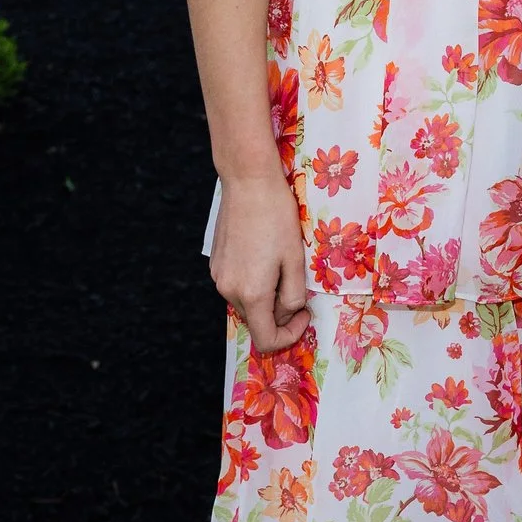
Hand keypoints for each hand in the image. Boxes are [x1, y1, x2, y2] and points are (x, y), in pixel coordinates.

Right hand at [211, 174, 311, 352]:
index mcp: (252, 294)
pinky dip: (253, 282)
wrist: (248, 182)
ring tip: (281, 265)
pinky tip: (264, 255)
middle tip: (297, 283)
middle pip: (257, 321)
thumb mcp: (295, 259)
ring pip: (247, 303)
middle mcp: (228, 291)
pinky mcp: (215, 264)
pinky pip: (237, 285)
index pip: (266, 340)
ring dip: (267, 296)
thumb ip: (293, 295)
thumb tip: (290, 313)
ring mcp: (218, 277)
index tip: (305, 314)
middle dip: (280, 313)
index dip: (290, 335)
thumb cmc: (277, 217)